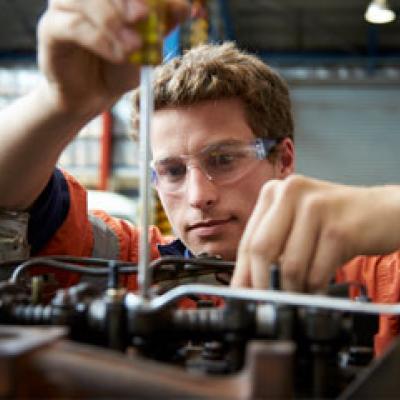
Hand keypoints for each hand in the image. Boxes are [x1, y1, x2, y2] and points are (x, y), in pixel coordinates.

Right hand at [37, 0, 188, 115]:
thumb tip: (188, 8)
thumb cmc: (118, 66)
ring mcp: (63, 8)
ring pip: (83, 0)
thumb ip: (162, 24)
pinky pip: (74, 27)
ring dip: (112, 21)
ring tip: (134, 47)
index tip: (163, 9)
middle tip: (144, 18)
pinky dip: (100, 40)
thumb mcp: (146, 46)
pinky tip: (119, 56)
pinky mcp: (51, 30)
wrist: (92, 96)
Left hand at [231, 175, 399, 291]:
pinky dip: (315, 289)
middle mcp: (290, 192)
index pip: (248, 240)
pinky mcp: (338, 228)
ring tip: (300, 293)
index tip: (242, 296)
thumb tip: (248, 284)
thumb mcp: (297, 225)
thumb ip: (272, 247)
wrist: (383, 212)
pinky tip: (318, 288)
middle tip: (268, 303)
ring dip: (293, 290)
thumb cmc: (335, 220)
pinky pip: (316, 274)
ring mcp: (315, 207)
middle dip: (263, 284)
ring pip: (289, 266)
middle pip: (261, 250)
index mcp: (273, 192)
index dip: (243, 274)